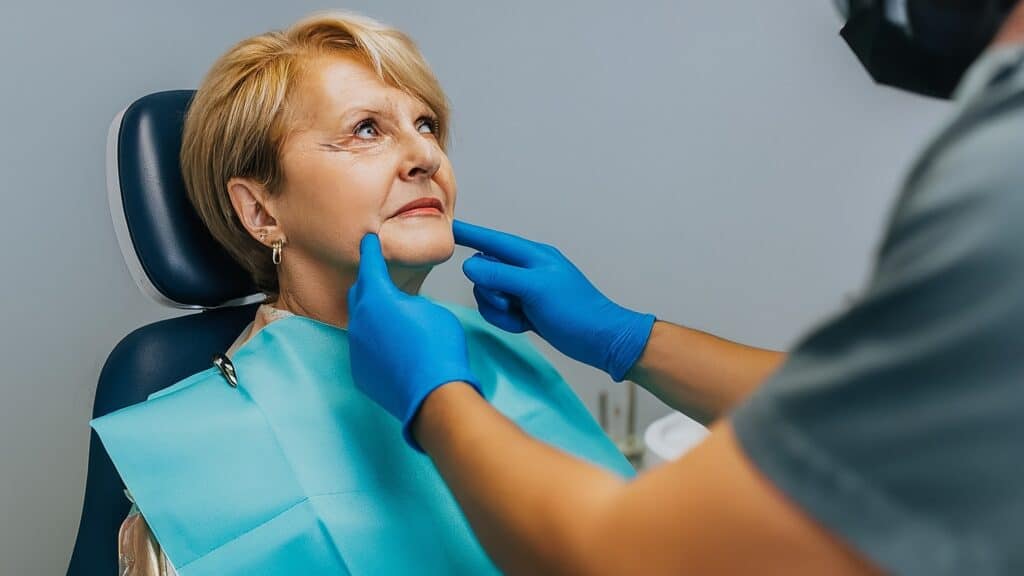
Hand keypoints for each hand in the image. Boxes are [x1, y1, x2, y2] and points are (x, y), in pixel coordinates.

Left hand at [347, 233, 480, 447]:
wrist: (434, 394)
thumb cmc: (438, 347)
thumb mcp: (430, 310)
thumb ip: (409, 302)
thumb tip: (401, 308)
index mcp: (378, 298)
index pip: (370, 265)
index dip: (370, 250)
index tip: (367, 240)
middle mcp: (360, 320)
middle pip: (359, 293)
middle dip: (369, 283)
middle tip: (381, 279)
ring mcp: (356, 347)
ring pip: (360, 322)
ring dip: (373, 317)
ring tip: (392, 319)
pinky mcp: (360, 370)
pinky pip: (364, 348)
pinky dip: (375, 343)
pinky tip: (394, 349)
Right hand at [454, 220, 655, 381]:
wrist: (599, 340)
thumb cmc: (575, 311)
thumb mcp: (536, 289)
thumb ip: (500, 275)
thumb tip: (469, 266)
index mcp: (531, 255)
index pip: (492, 240)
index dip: (469, 234)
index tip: (447, 227)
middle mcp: (526, 269)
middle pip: (484, 272)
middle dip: (491, 291)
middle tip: (512, 303)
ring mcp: (524, 290)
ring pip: (488, 294)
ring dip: (498, 309)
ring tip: (522, 316)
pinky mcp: (524, 309)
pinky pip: (498, 310)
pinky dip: (506, 320)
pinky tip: (525, 325)